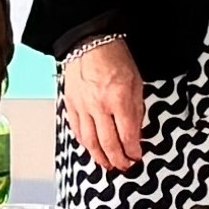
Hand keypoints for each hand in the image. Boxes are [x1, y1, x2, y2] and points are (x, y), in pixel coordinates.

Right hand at [64, 36, 150, 172]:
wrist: (90, 42)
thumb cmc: (115, 57)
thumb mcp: (137, 82)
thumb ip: (137, 109)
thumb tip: (136, 132)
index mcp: (119, 99)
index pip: (128, 135)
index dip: (133, 151)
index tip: (137, 156)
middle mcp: (100, 105)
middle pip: (109, 143)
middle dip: (118, 159)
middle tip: (124, 167)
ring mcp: (83, 106)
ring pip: (90, 142)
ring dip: (100, 157)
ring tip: (108, 165)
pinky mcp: (71, 104)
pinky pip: (77, 130)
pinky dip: (84, 143)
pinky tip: (91, 149)